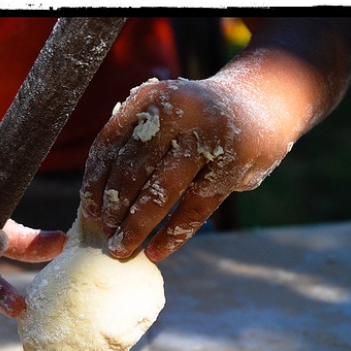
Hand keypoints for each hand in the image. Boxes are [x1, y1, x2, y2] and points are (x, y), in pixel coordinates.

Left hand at [80, 77, 292, 260]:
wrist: (261, 105)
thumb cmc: (198, 120)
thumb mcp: (165, 114)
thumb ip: (137, 143)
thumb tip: (101, 201)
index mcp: (152, 98)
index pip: (110, 144)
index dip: (95, 182)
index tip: (89, 211)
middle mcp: (177, 113)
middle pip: (133, 169)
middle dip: (114, 208)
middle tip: (105, 235)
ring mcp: (207, 138)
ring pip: (161, 192)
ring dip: (137, 225)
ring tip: (122, 248)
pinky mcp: (232, 165)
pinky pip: (195, 208)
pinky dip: (173, 234)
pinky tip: (156, 251)